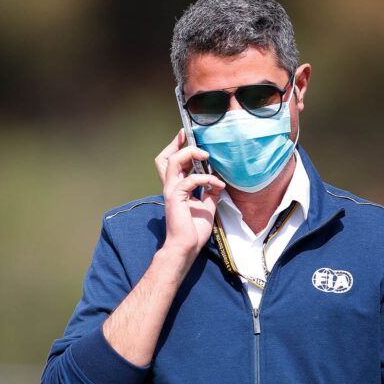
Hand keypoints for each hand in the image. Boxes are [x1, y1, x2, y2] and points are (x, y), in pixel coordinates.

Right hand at [154, 129, 225, 260]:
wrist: (186, 247)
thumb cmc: (193, 230)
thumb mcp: (206, 206)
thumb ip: (209, 193)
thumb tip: (218, 182)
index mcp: (176, 187)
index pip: (171, 162)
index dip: (177, 147)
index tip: (187, 136)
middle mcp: (171, 186)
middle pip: (165, 157)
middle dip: (177, 144)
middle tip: (189, 136)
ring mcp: (171, 191)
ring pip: (174, 162)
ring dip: (191, 154)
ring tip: (207, 155)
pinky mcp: (175, 198)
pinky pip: (189, 180)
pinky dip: (205, 179)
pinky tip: (217, 184)